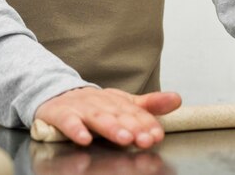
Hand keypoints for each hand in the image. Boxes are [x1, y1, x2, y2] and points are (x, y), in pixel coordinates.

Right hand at [34, 86, 181, 147]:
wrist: (57, 95)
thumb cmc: (95, 105)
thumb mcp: (123, 104)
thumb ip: (149, 105)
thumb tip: (177, 98)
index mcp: (117, 101)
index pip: (135, 112)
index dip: (146, 123)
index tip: (157, 135)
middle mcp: (101, 102)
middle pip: (118, 115)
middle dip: (132, 127)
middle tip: (144, 139)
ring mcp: (81, 107)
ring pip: (97, 117)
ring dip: (110, 128)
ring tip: (123, 138)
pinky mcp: (61, 113)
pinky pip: (68, 122)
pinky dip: (75, 129)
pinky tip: (84, 139)